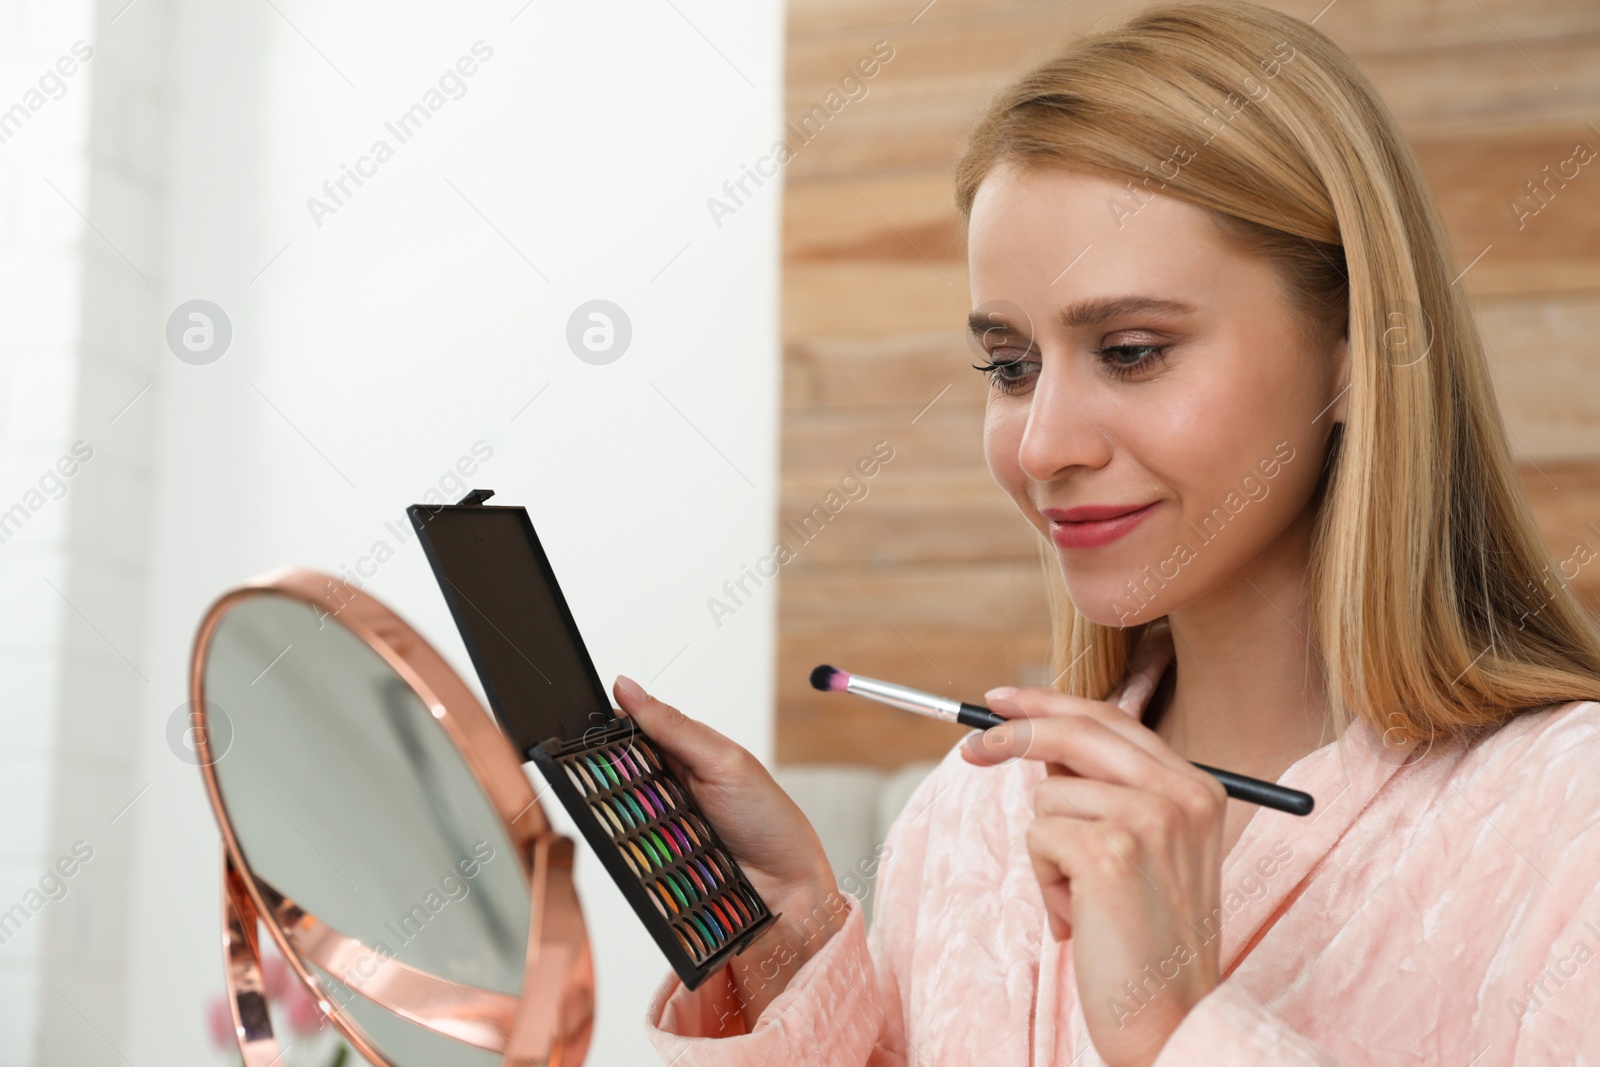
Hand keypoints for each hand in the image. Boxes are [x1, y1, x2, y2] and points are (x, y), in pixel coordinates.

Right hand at [611, 675, 844, 1026]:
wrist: (789, 890)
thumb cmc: (768, 818)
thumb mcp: (723, 761)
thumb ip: (673, 726)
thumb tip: (626, 686)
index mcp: (682, 753)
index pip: (630, 732)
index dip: (606, 729)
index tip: (580, 724)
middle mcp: (664, 788)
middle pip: (614, 775)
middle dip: (604, 775)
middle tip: (599, 772)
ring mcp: (656, 827)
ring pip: (614, 815)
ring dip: (616, 813)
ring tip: (629, 812)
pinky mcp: (652, 862)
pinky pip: (623, 853)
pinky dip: (625, 849)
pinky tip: (630, 845)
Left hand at [961, 687, 1225, 1066]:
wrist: (1170, 1019)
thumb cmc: (1146, 941)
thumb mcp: (1147, 853)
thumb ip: (1113, 795)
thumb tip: (1040, 747)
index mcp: (1197, 787)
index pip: (1113, 719)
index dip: (1051, 704)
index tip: (1002, 701)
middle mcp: (1182, 794)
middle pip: (1077, 731)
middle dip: (1014, 734)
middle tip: (970, 749)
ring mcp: (1150, 819)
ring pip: (1049, 797)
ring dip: (1048, 851)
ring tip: (1085, 902)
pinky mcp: (1111, 852)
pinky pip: (1039, 837)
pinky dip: (1045, 880)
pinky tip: (1081, 917)